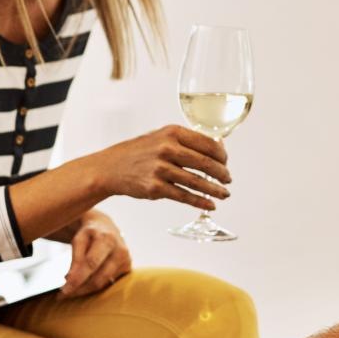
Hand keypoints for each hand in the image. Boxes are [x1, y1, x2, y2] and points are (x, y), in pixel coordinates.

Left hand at [58, 212, 131, 298]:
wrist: (107, 227)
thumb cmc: (90, 234)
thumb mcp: (79, 239)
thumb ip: (76, 258)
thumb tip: (70, 280)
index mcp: (107, 239)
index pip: (91, 264)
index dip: (77, 279)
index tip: (64, 291)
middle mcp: (120, 251)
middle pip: (98, 279)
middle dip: (80, 289)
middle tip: (63, 294)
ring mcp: (126, 261)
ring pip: (103, 284)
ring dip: (85, 289)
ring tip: (71, 289)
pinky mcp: (127, 268)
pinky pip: (108, 283)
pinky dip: (94, 286)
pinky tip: (84, 284)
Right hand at [96, 126, 231, 211]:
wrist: (110, 167)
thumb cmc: (140, 152)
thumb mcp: (161, 137)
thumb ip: (185, 141)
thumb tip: (217, 148)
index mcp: (172, 132)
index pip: (207, 143)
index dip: (222, 155)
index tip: (226, 162)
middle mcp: (167, 148)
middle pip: (205, 163)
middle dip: (221, 174)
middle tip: (228, 180)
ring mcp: (160, 169)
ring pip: (197, 182)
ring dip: (215, 190)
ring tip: (224, 194)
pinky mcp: (155, 188)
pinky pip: (184, 196)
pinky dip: (200, 202)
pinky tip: (210, 205)